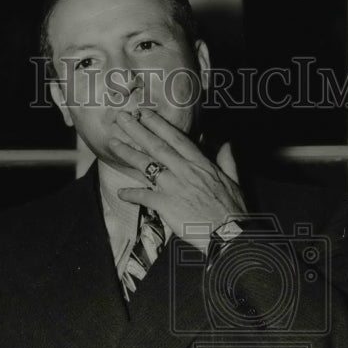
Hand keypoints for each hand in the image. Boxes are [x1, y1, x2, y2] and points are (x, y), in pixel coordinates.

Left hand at [111, 110, 244, 252]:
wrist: (228, 234)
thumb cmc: (232, 211)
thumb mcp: (234, 181)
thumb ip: (227, 160)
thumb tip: (226, 144)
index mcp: (201, 164)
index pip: (176, 139)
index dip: (159, 125)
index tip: (145, 114)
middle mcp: (185, 171)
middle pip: (157, 146)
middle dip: (138, 130)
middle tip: (122, 118)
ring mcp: (174, 187)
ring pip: (147, 166)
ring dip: (128, 153)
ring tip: (114, 143)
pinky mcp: (166, 205)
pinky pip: (144, 196)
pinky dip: (131, 194)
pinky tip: (121, 193)